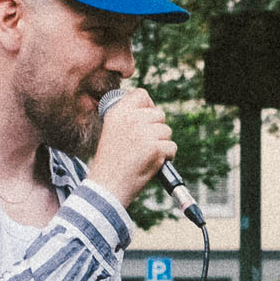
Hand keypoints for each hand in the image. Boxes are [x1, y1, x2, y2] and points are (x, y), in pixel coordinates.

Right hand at [89, 85, 176, 208]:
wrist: (107, 186)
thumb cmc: (111, 162)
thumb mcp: (112, 131)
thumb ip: (129, 118)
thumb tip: (152, 111)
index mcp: (118, 112)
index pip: (141, 94)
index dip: (148, 106)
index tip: (147, 119)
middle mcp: (130, 119)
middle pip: (159, 114)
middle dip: (157, 129)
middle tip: (144, 145)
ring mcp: (143, 133)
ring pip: (167, 131)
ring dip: (162, 144)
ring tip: (146, 156)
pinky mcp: (154, 148)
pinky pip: (172, 147)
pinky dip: (167, 157)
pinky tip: (153, 163)